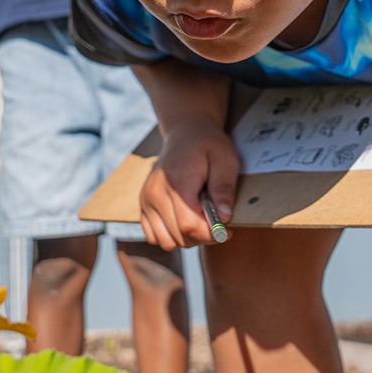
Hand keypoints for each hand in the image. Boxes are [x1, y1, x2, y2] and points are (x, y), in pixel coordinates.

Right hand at [139, 122, 238, 249]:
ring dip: (187, 239)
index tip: (227, 230)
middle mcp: (155, 192)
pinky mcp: (143, 204)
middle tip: (218, 224)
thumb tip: (224, 217)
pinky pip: (154, 235)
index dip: (211, 234)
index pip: (189, 225)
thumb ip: (224, 188)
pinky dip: (171, 236)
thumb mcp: (225, 159)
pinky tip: (185, 221)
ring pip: (166, 240)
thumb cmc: (208, 144)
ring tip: (201, 221)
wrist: (185, 131)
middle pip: (178, 236)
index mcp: (177, 181)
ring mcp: (146, 199)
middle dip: (203, 237)